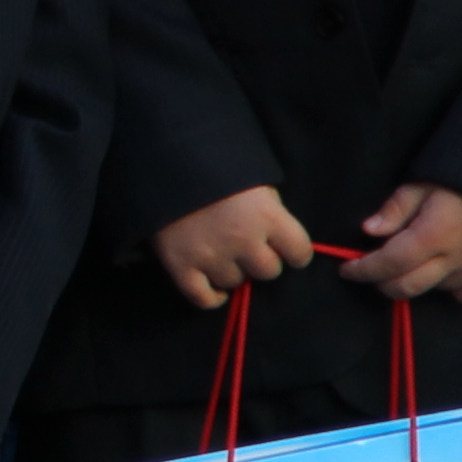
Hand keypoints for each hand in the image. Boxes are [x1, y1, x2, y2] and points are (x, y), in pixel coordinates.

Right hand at [153, 185, 317, 308]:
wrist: (162, 162)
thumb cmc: (216, 169)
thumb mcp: (255, 183)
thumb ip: (270, 213)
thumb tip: (277, 243)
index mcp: (266, 215)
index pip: (300, 252)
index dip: (293, 251)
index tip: (284, 248)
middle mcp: (242, 239)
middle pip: (268, 271)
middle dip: (260, 260)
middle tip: (246, 245)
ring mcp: (210, 255)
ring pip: (235, 282)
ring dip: (231, 271)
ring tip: (220, 252)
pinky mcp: (180, 265)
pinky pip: (204, 299)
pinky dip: (211, 297)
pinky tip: (213, 286)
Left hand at [356, 181, 461, 305]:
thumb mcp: (423, 184)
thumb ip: (395, 208)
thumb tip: (368, 231)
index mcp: (433, 233)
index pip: (390, 262)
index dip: (364, 269)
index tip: (347, 269)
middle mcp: (455, 258)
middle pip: (407, 285)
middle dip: (381, 282)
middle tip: (374, 270)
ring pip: (434, 290)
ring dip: (416, 280)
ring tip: (415, 261)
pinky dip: (454, 292)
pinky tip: (447, 277)